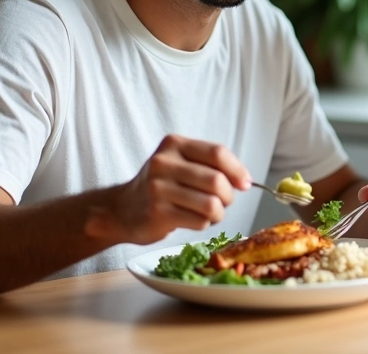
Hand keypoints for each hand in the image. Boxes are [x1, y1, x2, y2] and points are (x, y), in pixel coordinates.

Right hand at [89, 135, 250, 244]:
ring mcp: (159, 188)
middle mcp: (164, 162)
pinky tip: (192, 220)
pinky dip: (204, 224)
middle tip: (223, 203)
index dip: (237, 170)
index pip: (217, 153)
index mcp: (174, 144)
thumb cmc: (161, 186)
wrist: (122, 210)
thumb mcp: (181, 163)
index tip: (245, 184)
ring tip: (210, 213)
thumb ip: (210, 166)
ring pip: (211, 204)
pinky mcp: (158, 213)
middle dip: (228, 196)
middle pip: (217, 181)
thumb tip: (245, 181)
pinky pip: (199, 221)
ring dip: (218, 213)